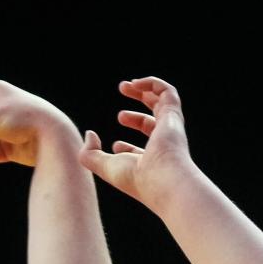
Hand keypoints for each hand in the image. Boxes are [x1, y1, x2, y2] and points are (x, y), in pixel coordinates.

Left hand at [79, 76, 196, 211]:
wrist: (161, 179)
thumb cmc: (136, 179)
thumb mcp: (104, 167)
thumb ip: (89, 154)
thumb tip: (90, 134)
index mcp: (150, 163)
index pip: (141, 152)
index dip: (126, 148)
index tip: (115, 147)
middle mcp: (162, 145)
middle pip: (151, 123)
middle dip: (134, 115)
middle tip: (119, 108)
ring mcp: (169, 129)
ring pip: (161, 104)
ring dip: (143, 91)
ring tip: (124, 86)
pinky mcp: (173, 116)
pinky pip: (167, 92)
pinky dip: (152, 84)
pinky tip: (136, 83)